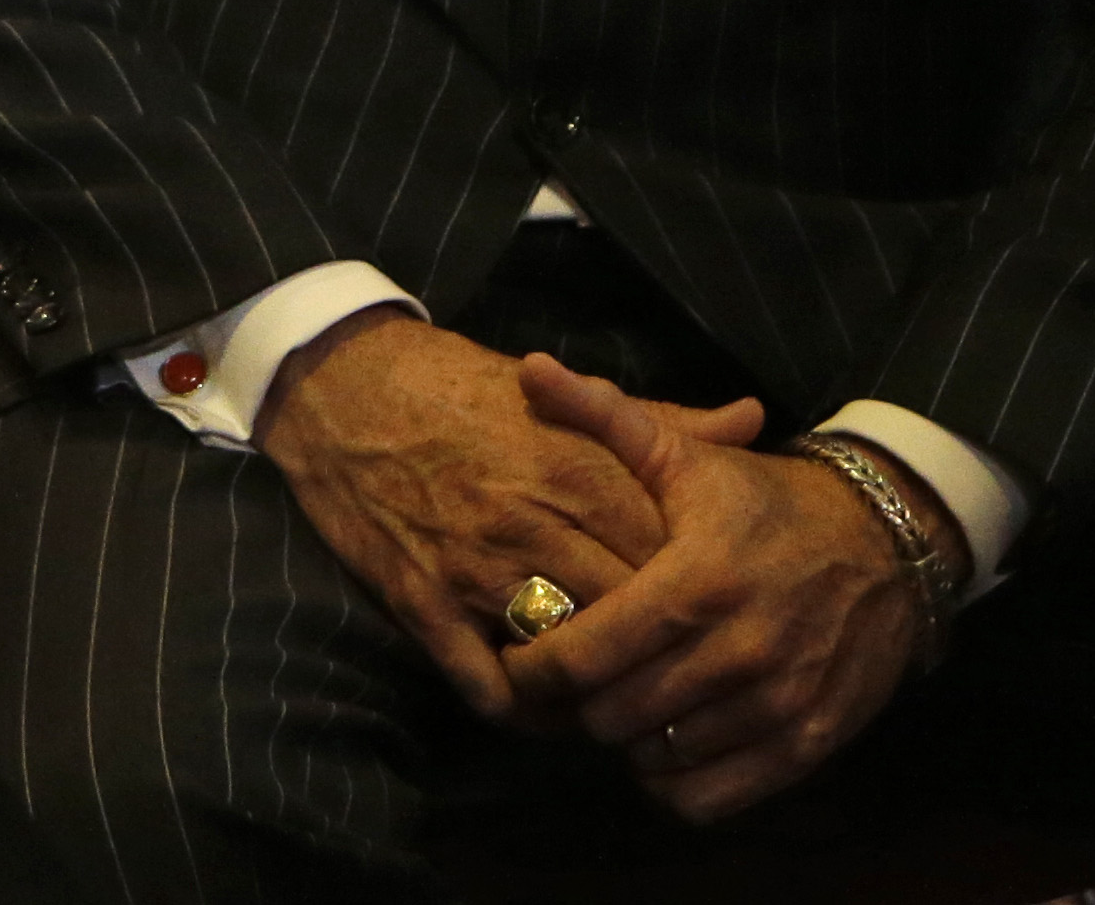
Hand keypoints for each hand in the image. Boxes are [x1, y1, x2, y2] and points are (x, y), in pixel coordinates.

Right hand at [254, 308, 765, 721]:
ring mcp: (476, 567)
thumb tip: (753, 420)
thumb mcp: (563, 395)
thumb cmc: (459, 386)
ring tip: (623, 707)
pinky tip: (544, 711)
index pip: (671, 558)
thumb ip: (660, 422)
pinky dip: (525, 711)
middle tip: (681, 680)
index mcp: (580, 467)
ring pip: (566, 660)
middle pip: (629, 616)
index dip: (704, 600)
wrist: (341, 384)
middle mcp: (536, 522)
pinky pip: (488, 684)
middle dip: (662, 656)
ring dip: (599, 694)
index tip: (720, 621)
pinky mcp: (423, 601)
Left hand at [498, 357, 952, 821]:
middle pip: (611, 716)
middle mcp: (736, 652)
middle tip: (572, 679)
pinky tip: (670, 739)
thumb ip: (603, 417)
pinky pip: (713, 798)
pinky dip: (677, 780)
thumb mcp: (687, 455)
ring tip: (623, 700)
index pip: (582, 656)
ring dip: (628, 738)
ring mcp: (776, 704)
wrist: (886, 543)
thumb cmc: (765, 500)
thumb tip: (531, 369)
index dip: (535, 667)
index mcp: (694, 582)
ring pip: (657, 759)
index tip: (521, 656)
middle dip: (578, 702)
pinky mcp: (808, 743)